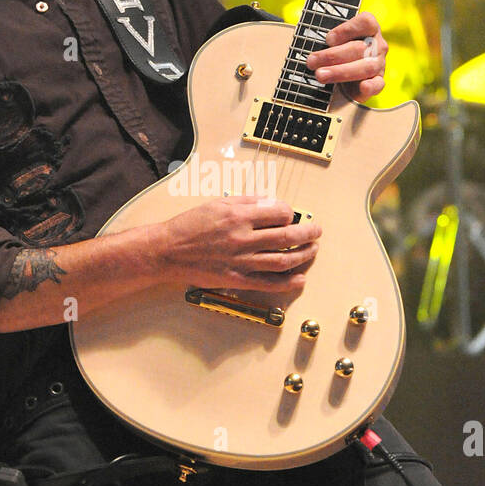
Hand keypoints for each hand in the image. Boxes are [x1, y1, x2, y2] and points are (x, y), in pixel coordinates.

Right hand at [159, 196, 321, 293]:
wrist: (167, 251)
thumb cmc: (189, 226)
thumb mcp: (217, 204)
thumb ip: (247, 202)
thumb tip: (271, 201)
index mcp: (239, 217)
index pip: (279, 213)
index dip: (290, 213)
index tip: (291, 215)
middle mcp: (243, 239)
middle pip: (287, 236)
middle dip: (308, 233)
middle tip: (317, 231)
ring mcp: (241, 261)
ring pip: (283, 260)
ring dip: (303, 256)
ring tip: (313, 250)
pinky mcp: (237, 280)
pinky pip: (268, 283)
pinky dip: (288, 282)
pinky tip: (300, 278)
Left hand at [300, 0, 387, 101]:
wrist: (340, 65)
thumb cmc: (334, 39)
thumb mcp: (323, 17)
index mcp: (367, 24)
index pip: (366, 21)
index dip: (348, 29)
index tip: (327, 37)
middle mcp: (376, 43)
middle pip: (360, 48)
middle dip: (333, 56)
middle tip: (310, 61)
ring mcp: (378, 63)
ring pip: (365, 67)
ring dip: (342, 72)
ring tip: (319, 76)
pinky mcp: (376, 82)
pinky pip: (378, 85)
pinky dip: (370, 88)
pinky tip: (358, 90)